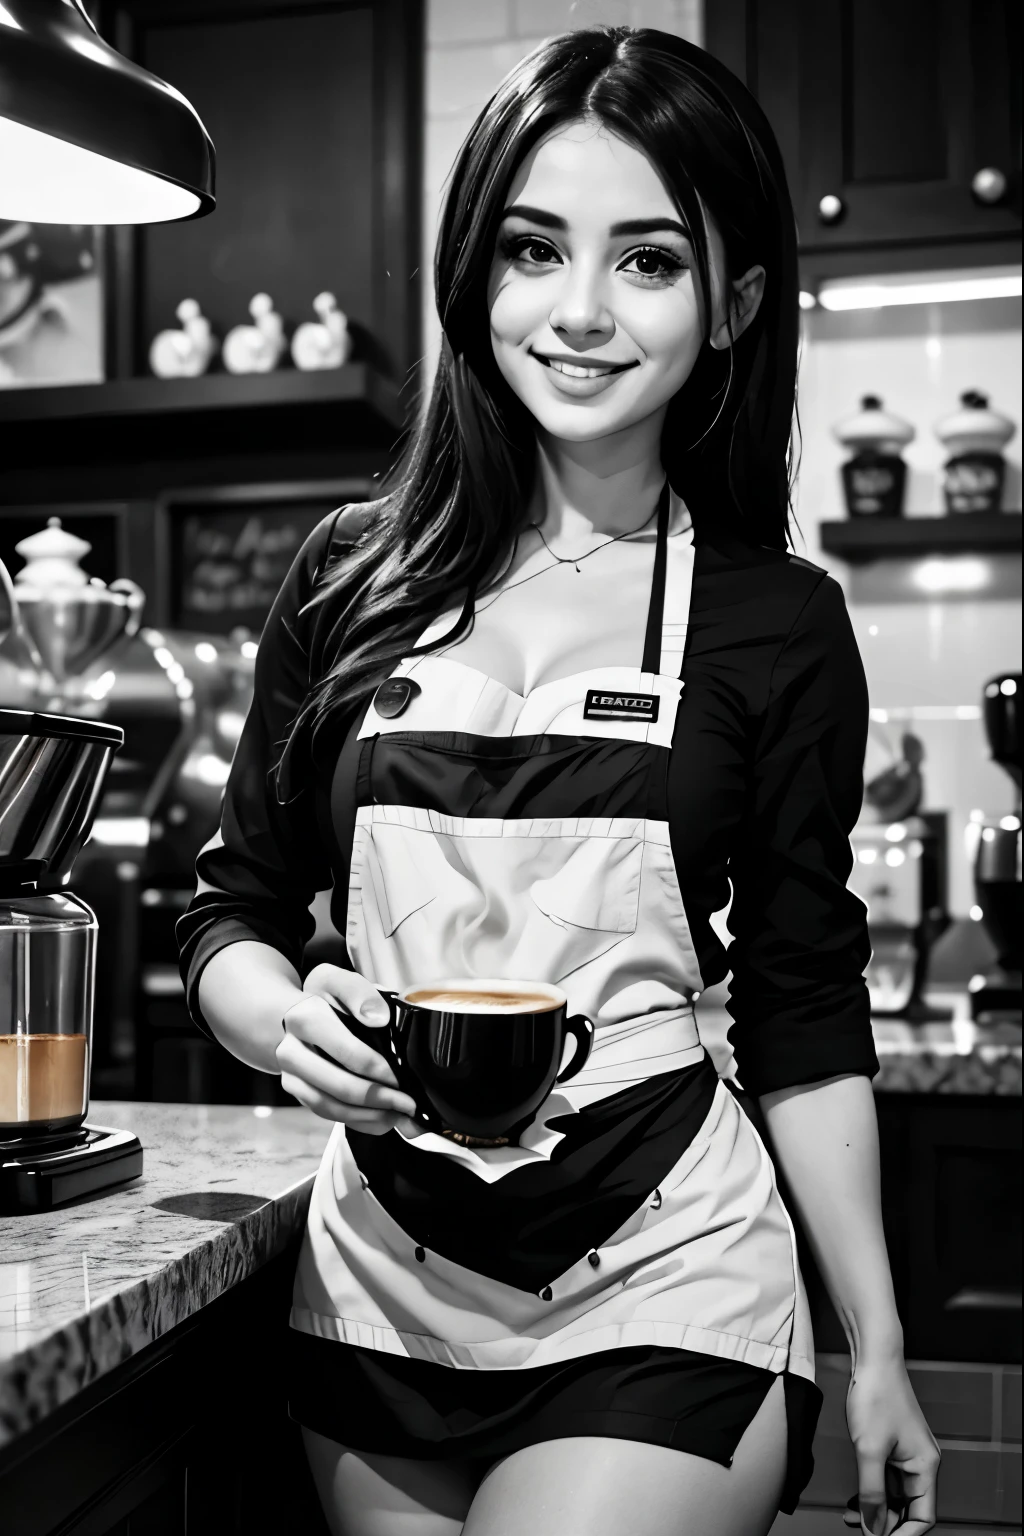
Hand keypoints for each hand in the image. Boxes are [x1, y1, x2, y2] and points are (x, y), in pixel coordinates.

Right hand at [276, 962, 417, 1134]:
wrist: (293, 1018)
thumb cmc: (325, 1000)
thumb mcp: (339, 982)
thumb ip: (359, 992)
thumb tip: (377, 1018)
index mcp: (304, 1019)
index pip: (344, 1050)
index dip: (374, 1067)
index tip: (398, 1076)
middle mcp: (291, 1051)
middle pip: (338, 1086)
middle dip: (378, 1098)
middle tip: (407, 1102)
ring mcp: (291, 1076)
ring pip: (331, 1107)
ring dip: (369, 1116)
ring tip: (399, 1115)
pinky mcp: (298, 1092)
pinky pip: (327, 1114)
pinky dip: (358, 1121)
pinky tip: (382, 1119)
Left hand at [843, 1357, 939, 1533]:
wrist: (872, 1358)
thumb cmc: (876, 1394)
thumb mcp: (869, 1449)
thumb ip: (871, 1492)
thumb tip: (872, 1527)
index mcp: (926, 1467)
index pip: (923, 1516)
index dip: (903, 1534)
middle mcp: (920, 1463)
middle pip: (908, 1508)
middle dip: (885, 1523)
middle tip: (860, 1531)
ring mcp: (905, 1455)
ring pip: (894, 1495)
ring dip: (875, 1509)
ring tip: (851, 1519)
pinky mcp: (891, 1446)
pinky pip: (884, 1479)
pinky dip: (870, 1492)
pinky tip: (853, 1500)